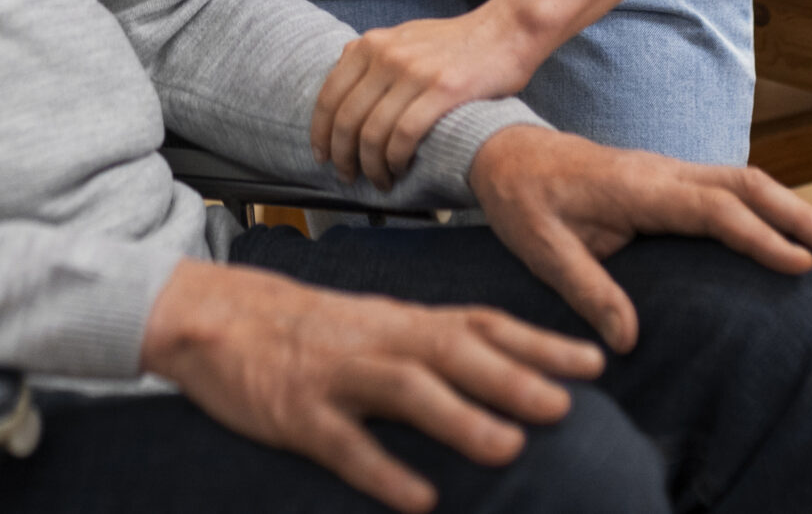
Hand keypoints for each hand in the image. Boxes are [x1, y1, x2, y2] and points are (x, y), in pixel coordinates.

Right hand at [139, 259, 603, 512]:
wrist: (215, 317)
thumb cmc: (308, 330)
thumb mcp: (376, 326)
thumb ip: (433, 346)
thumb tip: (510, 374)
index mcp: (401, 321)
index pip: (481, 324)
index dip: (539, 343)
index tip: (595, 362)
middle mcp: (377, 340)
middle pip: (452, 351)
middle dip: (511, 378)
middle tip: (565, 407)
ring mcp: (336, 375)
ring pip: (404, 389)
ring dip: (458, 418)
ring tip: (507, 450)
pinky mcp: (297, 413)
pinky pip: (343, 443)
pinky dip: (382, 470)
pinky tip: (418, 499)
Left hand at [313, 3, 543, 189]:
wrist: (506, 30)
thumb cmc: (456, 42)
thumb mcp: (404, 38)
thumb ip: (374, 57)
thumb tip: (344, 82)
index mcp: (371, 44)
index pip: (329, 96)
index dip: (320, 132)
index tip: (322, 156)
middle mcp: (386, 56)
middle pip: (347, 120)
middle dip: (343, 157)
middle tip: (348, 177)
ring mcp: (414, 72)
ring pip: (373, 133)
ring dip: (371, 166)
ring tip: (379, 181)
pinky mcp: (443, 90)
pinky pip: (404, 135)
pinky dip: (397, 159)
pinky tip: (401, 169)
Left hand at [467, 125, 811, 351]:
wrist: (502, 152)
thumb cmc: (521, 202)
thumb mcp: (541, 249)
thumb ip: (586, 289)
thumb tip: (627, 340)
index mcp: (635, 188)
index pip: (711, 209)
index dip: (758, 235)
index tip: (799, 264)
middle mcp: (661, 172)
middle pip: (745, 184)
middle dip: (798, 215)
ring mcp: (669, 171)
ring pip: (744, 181)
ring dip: (793, 207)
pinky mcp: (669, 179)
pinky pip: (729, 187)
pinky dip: (770, 204)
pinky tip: (794, 229)